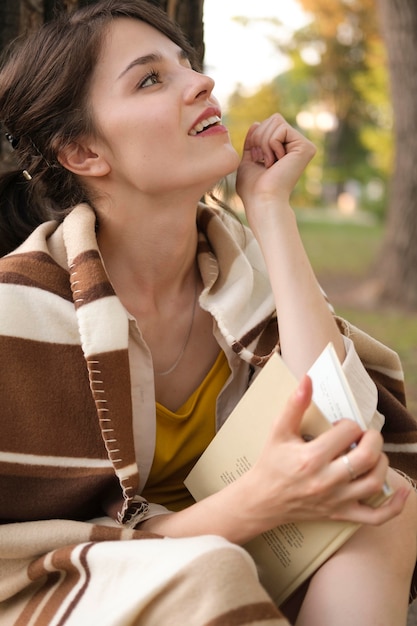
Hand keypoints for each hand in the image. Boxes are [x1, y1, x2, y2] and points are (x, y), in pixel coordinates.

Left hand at [235, 114, 315, 221]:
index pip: (268, 123)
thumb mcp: (248, 161)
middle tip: (262, 160)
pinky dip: (271, 144)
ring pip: (276, 121)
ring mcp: (303, 146)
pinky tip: (276, 162)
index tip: (257, 159)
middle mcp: (296, 146)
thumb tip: (256, 123)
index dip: (256, 137)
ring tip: (269, 163)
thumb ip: (253, 143)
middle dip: (259, 137)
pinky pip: (281, 128)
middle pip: (273, 119)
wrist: (261, 200)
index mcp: (285, 149)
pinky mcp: (305, 147)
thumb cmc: (252, 188)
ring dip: (264, 142)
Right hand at [239, 376, 408, 535]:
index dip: (348, 424)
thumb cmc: (271, 463)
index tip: (340, 426)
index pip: (347, 432)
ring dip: (381, 463)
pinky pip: (376, 517)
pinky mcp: (341, 515)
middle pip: (367, 457)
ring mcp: (336, 501)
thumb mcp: (279, 431)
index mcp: (311, 458)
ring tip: (372, 454)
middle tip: (365, 435)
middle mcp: (326, 481)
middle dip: (373, 439)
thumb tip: (307, 379)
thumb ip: (295, 404)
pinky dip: (395, 506)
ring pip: (375, 482)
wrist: (261, 500)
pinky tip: (403, 491)